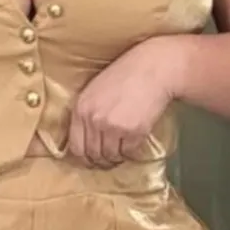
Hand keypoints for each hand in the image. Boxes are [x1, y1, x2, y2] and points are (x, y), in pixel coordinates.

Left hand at [68, 37, 184, 166]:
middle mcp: (93, 119)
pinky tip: (134, 144)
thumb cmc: (125, 76)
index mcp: (80, 108)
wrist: (153, 68)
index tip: (91, 161)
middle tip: (109, 161)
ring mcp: (112, 126)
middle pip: (93, 154)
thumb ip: (87, 113)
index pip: (75, 147)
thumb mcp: (95, 90)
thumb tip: (86, 139)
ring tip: (122, 152)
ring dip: (117, 158)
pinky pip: (129, 152)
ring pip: (111, 156)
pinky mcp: (133, 131)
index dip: (84, 158)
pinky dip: (132, 153)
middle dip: (101, 161)